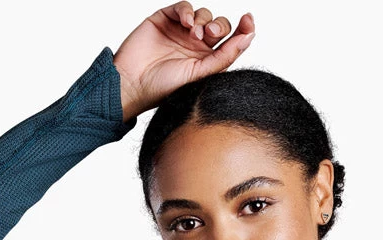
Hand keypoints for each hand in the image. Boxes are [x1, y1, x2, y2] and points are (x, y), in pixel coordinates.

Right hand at [112, 5, 256, 121]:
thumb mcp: (200, 75)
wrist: (133, 83)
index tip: (249, 20)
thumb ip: (224, 56)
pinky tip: (184, 23)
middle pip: (219, 25)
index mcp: (208, 61)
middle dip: (219, 25)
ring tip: (192, 34)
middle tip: (210, 34)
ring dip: (202, 20)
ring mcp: (181, 31)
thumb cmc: (164, 88)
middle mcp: (196, 46)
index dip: (243, 29)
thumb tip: (248, 37)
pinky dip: (187, 11)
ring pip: (203, 14)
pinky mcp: (166, 19)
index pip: (231, 42)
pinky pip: (184, 6)